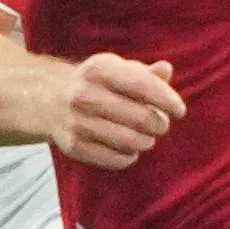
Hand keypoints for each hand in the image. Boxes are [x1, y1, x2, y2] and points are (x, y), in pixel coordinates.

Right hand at [51, 54, 184, 170]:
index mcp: (99, 69)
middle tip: (161, 124)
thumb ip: (145, 72)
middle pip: (141, 118)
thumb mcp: (118, 69)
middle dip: (159, 124)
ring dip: (146, 141)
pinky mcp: (73, 146)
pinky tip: (129, 149)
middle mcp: (84, 94)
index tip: (179, 110)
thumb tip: (166, 70)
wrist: (50, 101)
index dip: (167, 100)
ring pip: (131, 142)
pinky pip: (116, 159)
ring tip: (146, 137)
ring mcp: (76, 122)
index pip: (142, 85)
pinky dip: (130, 156)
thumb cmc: (98, 84)